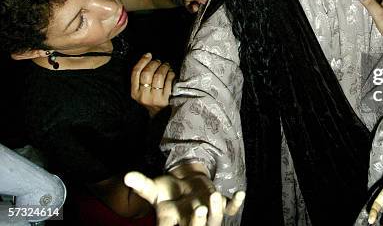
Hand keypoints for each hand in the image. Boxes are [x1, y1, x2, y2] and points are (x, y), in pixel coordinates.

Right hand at [124, 171, 244, 225]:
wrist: (184, 186)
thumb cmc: (167, 190)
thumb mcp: (154, 187)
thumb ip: (142, 184)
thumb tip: (127, 176)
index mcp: (172, 219)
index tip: (169, 222)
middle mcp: (190, 219)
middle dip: (198, 223)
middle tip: (198, 209)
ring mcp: (207, 213)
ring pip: (215, 220)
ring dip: (216, 210)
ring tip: (213, 194)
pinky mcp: (220, 204)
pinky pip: (231, 208)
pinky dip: (235, 203)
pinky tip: (241, 193)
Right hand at [131, 53, 173, 116]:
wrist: (159, 115)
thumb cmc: (151, 98)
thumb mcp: (141, 91)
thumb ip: (142, 78)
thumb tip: (148, 58)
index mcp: (134, 92)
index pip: (136, 73)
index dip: (142, 61)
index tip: (148, 55)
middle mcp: (143, 95)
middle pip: (147, 73)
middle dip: (154, 64)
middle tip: (159, 61)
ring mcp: (154, 98)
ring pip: (158, 77)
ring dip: (163, 68)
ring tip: (166, 65)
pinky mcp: (165, 99)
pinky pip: (168, 82)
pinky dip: (171, 74)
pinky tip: (171, 73)